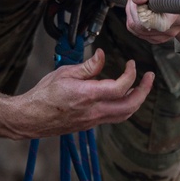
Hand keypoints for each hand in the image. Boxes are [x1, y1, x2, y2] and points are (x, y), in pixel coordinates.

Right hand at [0, 49, 154, 140]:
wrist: (30, 118)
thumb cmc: (43, 94)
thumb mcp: (65, 72)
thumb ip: (88, 66)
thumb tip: (102, 55)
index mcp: (88, 96)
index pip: (120, 87)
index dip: (131, 75)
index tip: (131, 64)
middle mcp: (93, 111)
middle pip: (130, 106)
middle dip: (144, 91)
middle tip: (149, 77)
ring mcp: (92, 121)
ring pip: (124, 115)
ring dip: (136, 100)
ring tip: (140, 86)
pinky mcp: (89, 125)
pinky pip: (113, 117)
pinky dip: (123, 106)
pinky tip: (122, 96)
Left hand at [125, 0, 179, 43]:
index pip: (161, 21)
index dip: (145, 14)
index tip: (141, 1)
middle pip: (145, 25)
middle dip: (135, 9)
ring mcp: (173, 31)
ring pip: (140, 30)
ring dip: (135, 15)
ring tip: (144, 2)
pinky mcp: (162, 37)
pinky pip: (140, 33)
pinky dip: (137, 22)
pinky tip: (145, 11)